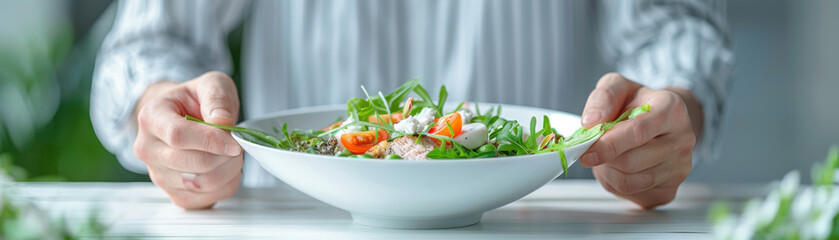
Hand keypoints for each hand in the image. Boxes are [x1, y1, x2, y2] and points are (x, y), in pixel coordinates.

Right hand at [133, 71, 242, 208]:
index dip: (211, 141)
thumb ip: (217, 97)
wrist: (182, 117)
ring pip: (201, 184)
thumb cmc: (194, 101)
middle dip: (225, 156)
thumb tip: (222, 122)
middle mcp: (148, 149)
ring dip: (228, 171)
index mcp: (151, 118)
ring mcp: (158, 175)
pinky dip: (225, 186)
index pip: (178, 136)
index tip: (234, 142)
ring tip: (232, 155)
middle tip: (237, 145)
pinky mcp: (174, 194)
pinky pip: (205, 200)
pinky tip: (226, 169)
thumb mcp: (210, 84)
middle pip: (192, 164)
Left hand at [580, 73, 701, 208]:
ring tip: (609, 156)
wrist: (659, 121)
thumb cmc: (637, 104)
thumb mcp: (618, 87)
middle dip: (605, 158)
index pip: (638, 132)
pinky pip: (632, 194)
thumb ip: (603, 98)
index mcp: (672, 109)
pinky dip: (616, 184)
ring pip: (630, 182)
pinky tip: (619, 168)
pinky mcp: (670, 190)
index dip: (608, 144)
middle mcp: (682, 140)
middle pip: (631, 162)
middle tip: (594, 149)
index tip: (587, 151)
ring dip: (608, 171)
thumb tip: (591, 122)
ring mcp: (679, 168)